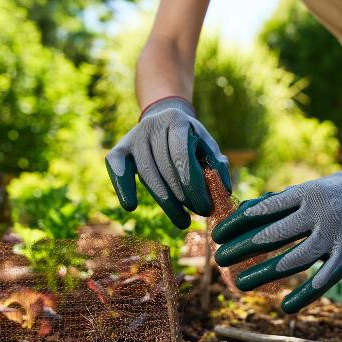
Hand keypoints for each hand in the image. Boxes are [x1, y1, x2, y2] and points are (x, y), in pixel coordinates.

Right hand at [105, 96, 230, 228]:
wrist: (164, 120)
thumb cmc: (190, 140)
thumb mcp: (206, 146)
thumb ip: (217, 165)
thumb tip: (224, 191)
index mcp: (177, 120)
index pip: (182, 155)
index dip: (194, 185)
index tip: (205, 208)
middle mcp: (153, 125)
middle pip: (165, 168)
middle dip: (182, 196)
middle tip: (197, 215)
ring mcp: (134, 136)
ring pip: (147, 174)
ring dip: (165, 201)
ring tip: (182, 221)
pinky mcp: (119, 148)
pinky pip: (117, 169)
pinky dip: (123, 187)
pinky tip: (131, 206)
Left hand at [212, 137, 341, 312]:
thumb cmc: (337, 189)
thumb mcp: (308, 189)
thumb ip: (279, 202)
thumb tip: (244, 210)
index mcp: (303, 194)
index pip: (263, 210)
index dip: (237, 224)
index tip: (218, 234)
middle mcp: (317, 214)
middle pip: (273, 235)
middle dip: (243, 248)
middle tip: (220, 259)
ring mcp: (334, 235)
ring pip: (294, 259)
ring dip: (265, 273)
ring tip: (240, 283)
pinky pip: (324, 278)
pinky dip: (305, 294)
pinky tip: (285, 307)